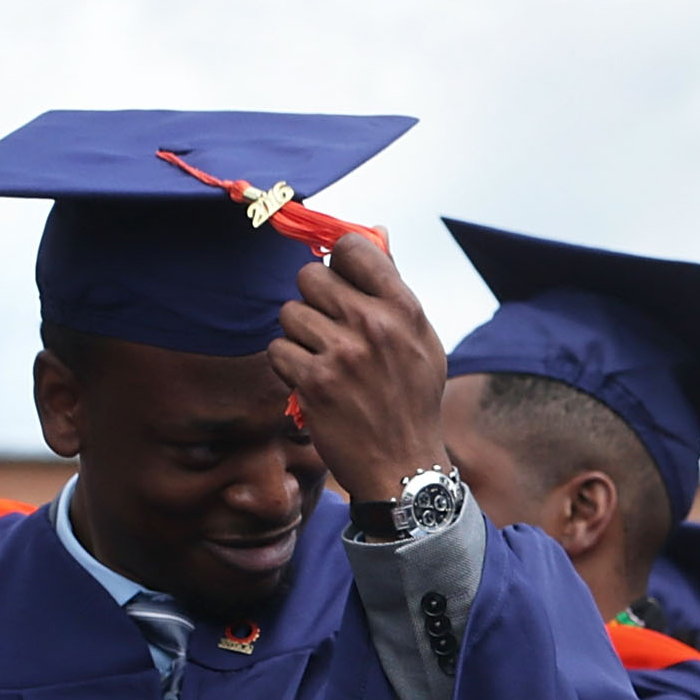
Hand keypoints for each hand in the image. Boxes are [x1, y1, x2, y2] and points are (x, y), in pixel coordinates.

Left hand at [272, 234, 447, 503]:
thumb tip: (374, 232)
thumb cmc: (411, 400)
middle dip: (314, 300)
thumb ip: (393, 289)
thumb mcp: (421, 342)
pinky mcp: (313, 381)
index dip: (339, 259)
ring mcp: (342, 353)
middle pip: (310, 276)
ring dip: (300, 337)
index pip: (353, 247)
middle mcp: (374, 326)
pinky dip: (290, 367)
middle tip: (331, 329)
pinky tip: (314, 384)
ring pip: (290, 313)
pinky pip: (278, 349)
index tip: (340, 277)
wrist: (403, 466)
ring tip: (326, 362)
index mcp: (405, 310)